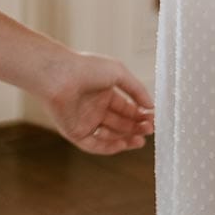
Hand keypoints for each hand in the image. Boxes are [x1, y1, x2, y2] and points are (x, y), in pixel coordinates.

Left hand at [34, 49, 155, 155]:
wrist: (60, 75)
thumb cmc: (87, 68)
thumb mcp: (119, 73)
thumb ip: (137, 90)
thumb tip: (151, 106)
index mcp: (105, 93)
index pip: (127, 108)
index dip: (141, 114)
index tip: (154, 119)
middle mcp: (96, 109)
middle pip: (121, 123)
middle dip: (136, 127)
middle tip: (150, 130)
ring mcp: (86, 122)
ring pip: (110, 136)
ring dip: (126, 139)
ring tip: (141, 140)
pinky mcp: (75, 133)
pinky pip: (95, 144)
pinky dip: (109, 146)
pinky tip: (123, 144)